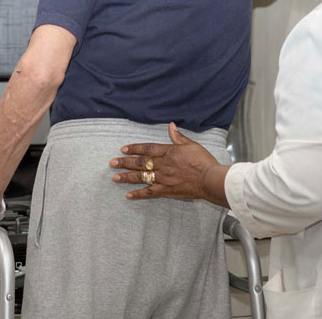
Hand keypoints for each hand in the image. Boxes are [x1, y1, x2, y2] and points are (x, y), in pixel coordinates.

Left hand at [109, 123, 229, 205]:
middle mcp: (162, 164)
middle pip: (140, 162)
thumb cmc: (203, 161)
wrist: (210, 179)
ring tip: (114, 177)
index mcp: (168, 152)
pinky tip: (128, 195)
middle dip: (125, 162)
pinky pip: (149, 192)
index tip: (123, 149)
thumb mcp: (191, 145)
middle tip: (112, 163)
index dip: (134, 148)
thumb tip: (170, 125)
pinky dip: (138, 194)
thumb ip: (178, 137)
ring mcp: (163, 178)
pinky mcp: (167, 190)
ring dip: (127, 177)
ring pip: (141, 177)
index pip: (147, 148)